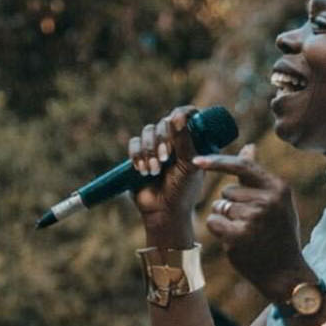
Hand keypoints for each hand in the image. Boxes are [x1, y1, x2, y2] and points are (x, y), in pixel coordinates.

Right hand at [129, 105, 205, 243]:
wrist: (165, 211)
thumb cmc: (183, 190)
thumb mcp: (189, 164)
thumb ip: (184, 140)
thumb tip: (178, 116)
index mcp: (192, 140)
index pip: (187, 115)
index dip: (182, 114)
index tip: (177, 119)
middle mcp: (174, 140)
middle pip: (164, 122)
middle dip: (163, 141)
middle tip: (165, 159)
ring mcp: (156, 146)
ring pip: (148, 131)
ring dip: (149, 150)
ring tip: (153, 171)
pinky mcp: (139, 154)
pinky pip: (134, 143)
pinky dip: (137, 155)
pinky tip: (141, 170)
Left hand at [194, 146, 310, 301]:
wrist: (286, 273)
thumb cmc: (279, 233)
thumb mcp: (276, 201)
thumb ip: (258, 176)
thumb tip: (248, 147)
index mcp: (279, 187)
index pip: (242, 166)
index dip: (217, 162)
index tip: (196, 160)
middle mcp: (269, 200)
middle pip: (227, 191)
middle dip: (230, 205)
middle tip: (250, 223)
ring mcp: (255, 218)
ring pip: (219, 207)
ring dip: (225, 219)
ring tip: (246, 233)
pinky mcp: (240, 236)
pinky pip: (214, 222)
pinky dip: (218, 230)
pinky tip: (235, 240)